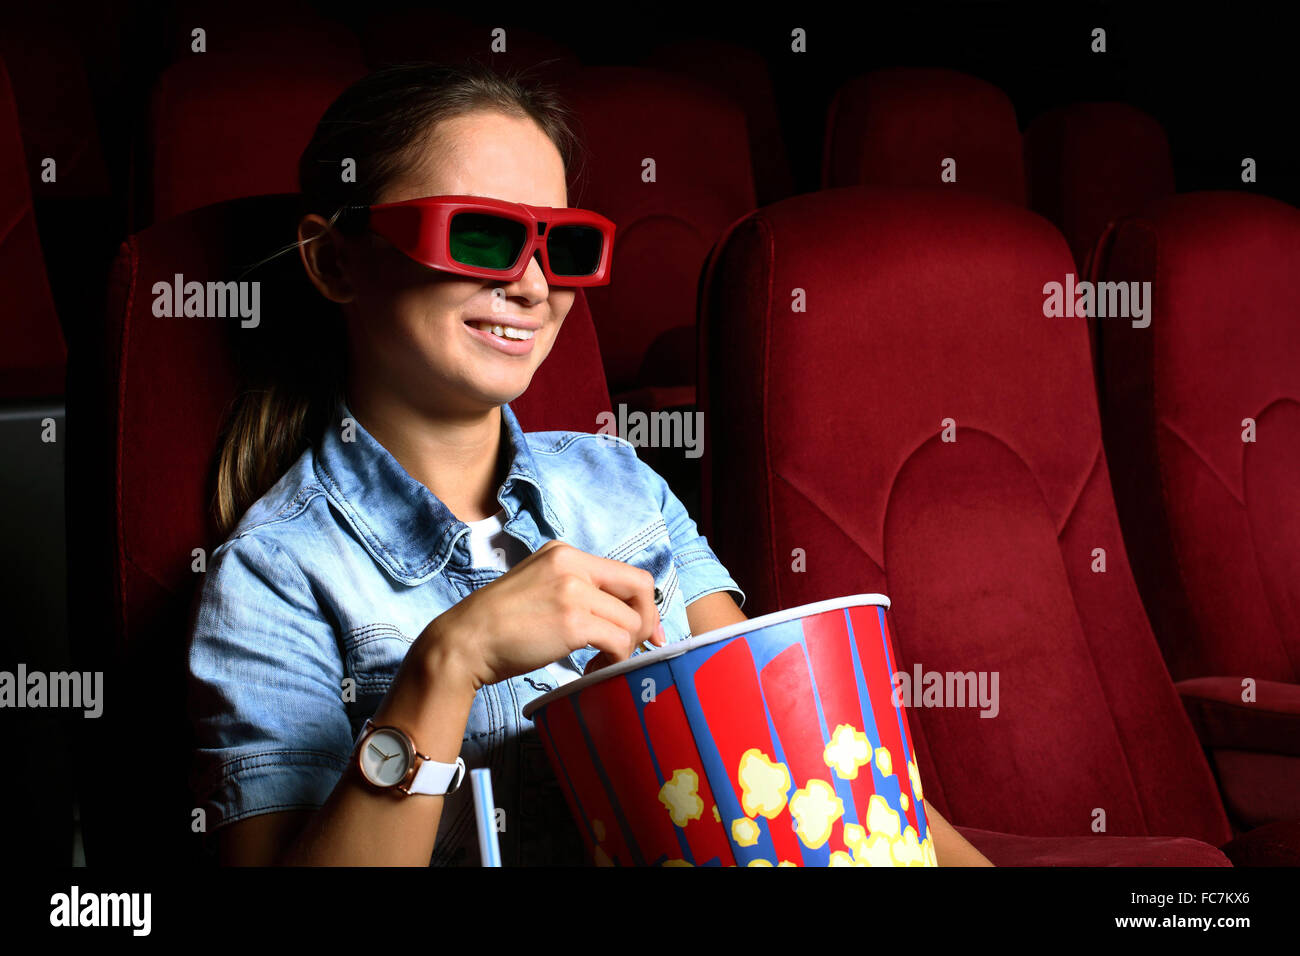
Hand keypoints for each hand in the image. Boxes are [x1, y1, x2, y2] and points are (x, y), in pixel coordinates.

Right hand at [418, 540, 666, 690]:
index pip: (626, 572)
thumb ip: (575, 589)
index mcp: (565, 554)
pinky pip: (619, 641)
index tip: (644, 630)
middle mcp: (572, 564)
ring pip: (631, 620)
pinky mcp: (573, 621)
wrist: (465, 641)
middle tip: (635, 649)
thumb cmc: (500, 624)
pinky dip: (615, 659)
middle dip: (645, 622)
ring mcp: (573, 591)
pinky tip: (592, 669)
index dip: (644, 603)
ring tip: (600, 662)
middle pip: (639, 588)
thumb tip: (616, 612)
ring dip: (624, 648)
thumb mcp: (540, 586)